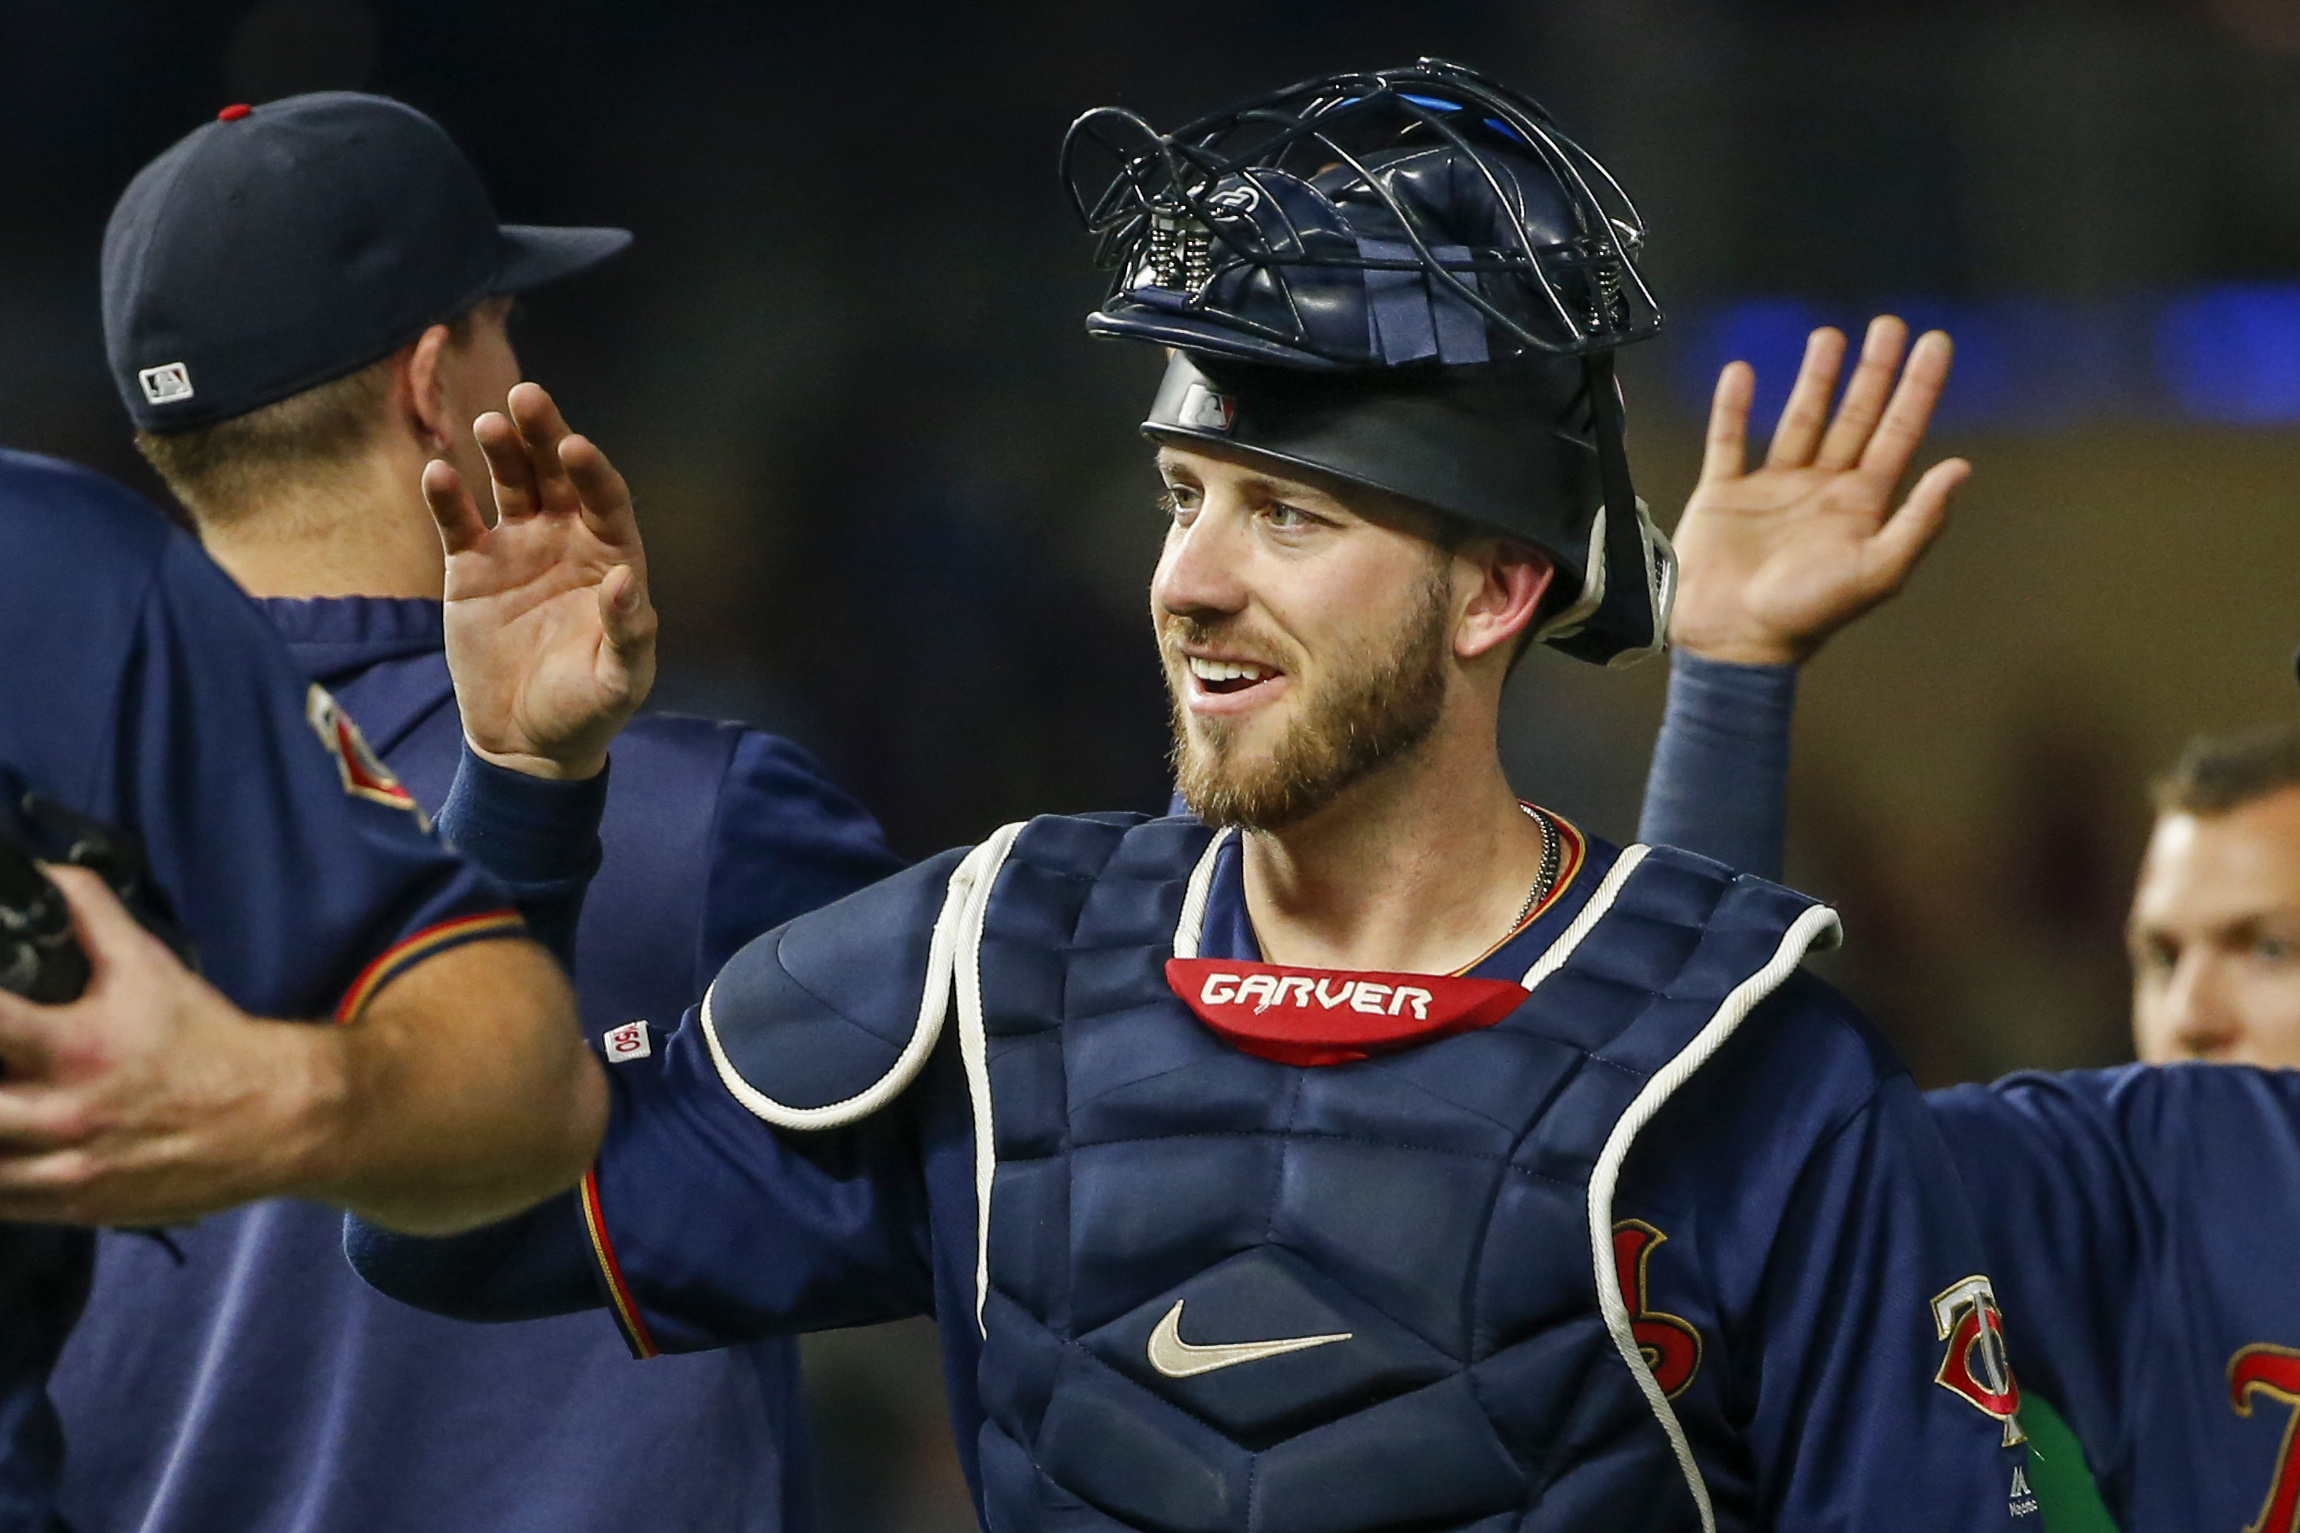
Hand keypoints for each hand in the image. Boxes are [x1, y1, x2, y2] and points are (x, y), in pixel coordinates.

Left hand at [0, 867, 335, 1223]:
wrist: (273, 1118)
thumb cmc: (204, 1038)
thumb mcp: (150, 966)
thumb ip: (88, 914)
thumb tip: (40, 871)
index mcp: (75, 1048)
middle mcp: (63, 1117)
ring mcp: (65, 1172)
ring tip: (0, 1099)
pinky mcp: (74, 1209)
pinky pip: (1, 1205)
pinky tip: (5, 1143)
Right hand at [427, 383, 655, 779]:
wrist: (527, 740)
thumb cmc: (586, 709)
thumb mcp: (618, 681)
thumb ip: (627, 632)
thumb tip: (626, 581)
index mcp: (612, 559)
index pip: (605, 501)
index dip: (591, 473)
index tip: (574, 447)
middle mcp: (567, 541)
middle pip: (556, 476)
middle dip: (545, 435)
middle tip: (528, 395)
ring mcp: (518, 548)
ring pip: (510, 485)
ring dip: (501, 452)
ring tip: (489, 424)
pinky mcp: (472, 567)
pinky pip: (459, 523)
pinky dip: (448, 498)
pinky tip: (437, 472)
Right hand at [1669, 316, 1971, 666]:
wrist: (1732, 638)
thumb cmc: (1806, 614)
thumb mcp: (1877, 571)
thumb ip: (1920, 520)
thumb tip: (1961, 468)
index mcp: (1861, 506)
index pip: (1898, 433)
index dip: (1918, 388)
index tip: (1935, 343)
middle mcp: (1821, 489)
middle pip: (1855, 417)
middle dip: (1874, 371)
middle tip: (1890, 325)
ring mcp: (1772, 489)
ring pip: (1799, 420)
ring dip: (1815, 379)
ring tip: (1828, 337)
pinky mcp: (1724, 494)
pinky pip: (1729, 440)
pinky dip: (1732, 407)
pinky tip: (1742, 372)